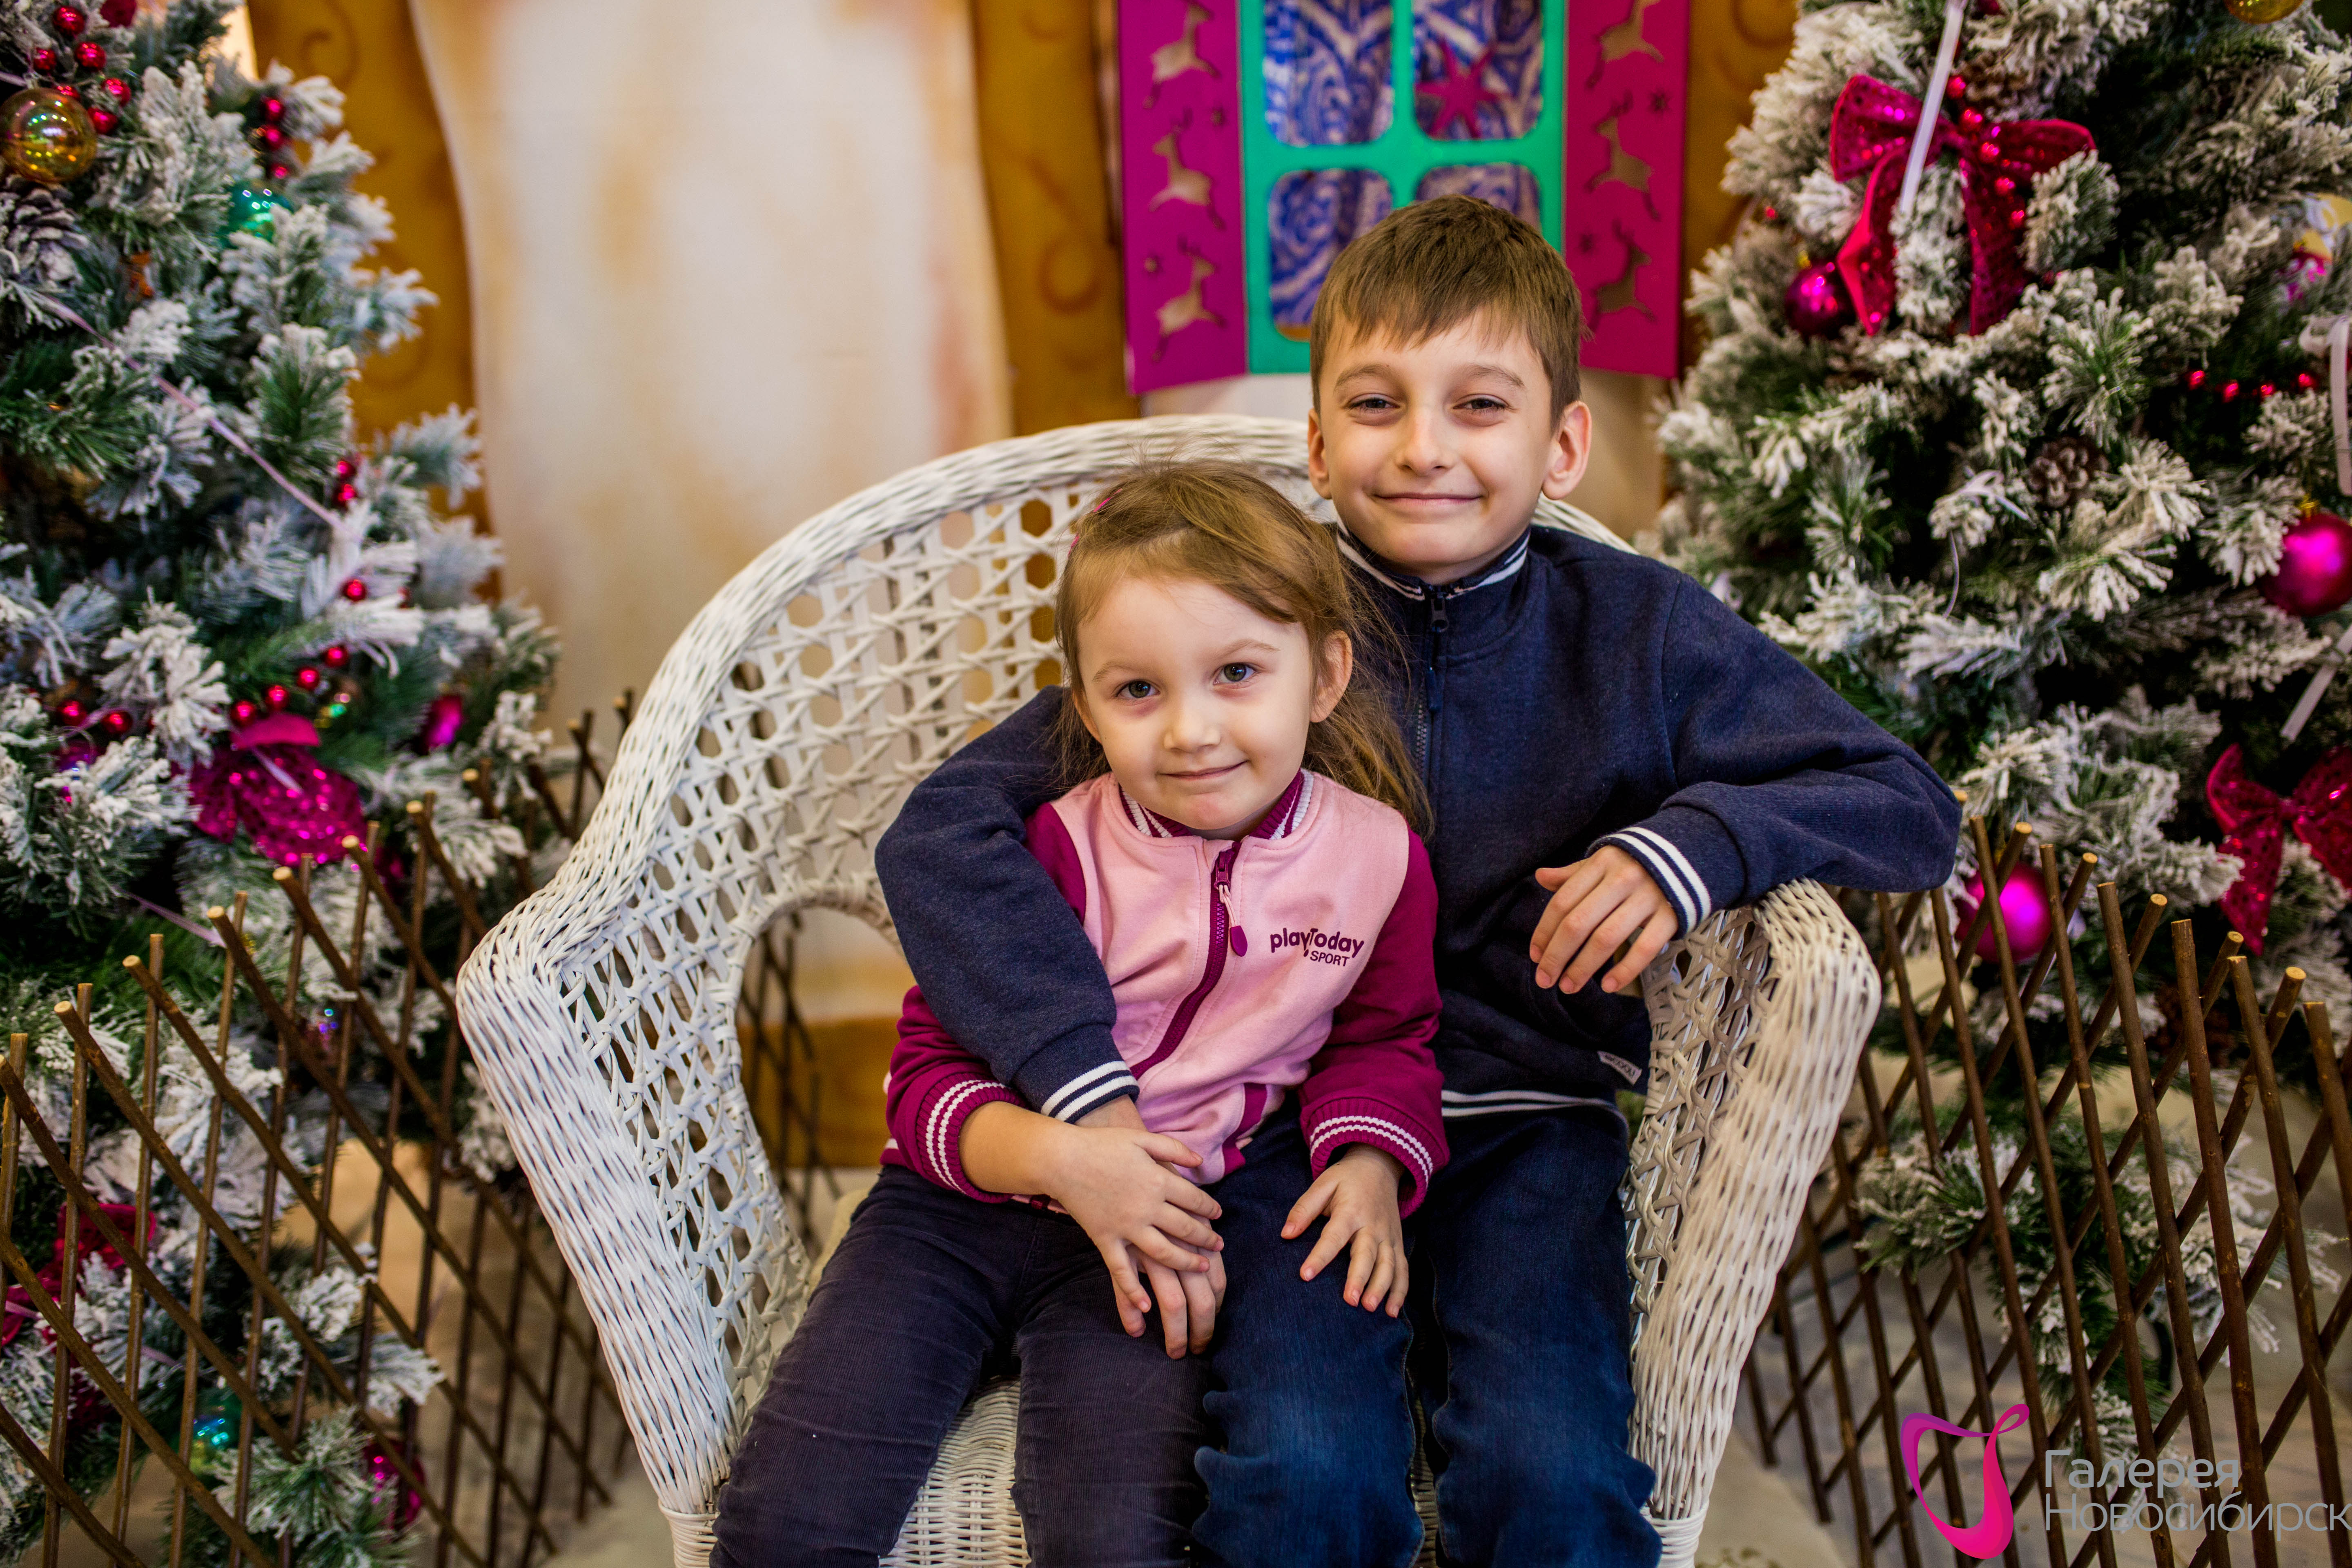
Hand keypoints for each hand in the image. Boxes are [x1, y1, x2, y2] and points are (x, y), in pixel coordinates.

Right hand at [1082, 1099, 1225, 1354]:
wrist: (1062, 1159)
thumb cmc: (1102, 1145)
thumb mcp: (1142, 1138)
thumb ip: (1174, 1149)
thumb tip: (1200, 1161)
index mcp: (1158, 1180)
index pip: (1195, 1200)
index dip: (1210, 1208)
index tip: (1218, 1214)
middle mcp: (1147, 1207)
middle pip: (1186, 1228)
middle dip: (1206, 1238)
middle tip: (1219, 1244)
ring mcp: (1126, 1226)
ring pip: (1164, 1253)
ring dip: (1187, 1262)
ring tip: (1203, 1267)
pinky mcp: (1105, 1238)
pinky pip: (1121, 1269)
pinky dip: (1133, 1290)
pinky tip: (1147, 1306)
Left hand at [1282, 1145, 1408, 1315]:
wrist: (1380, 1167)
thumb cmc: (1347, 1179)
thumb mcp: (1323, 1183)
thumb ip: (1304, 1208)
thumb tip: (1285, 1234)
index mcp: (1350, 1211)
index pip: (1333, 1236)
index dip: (1319, 1256)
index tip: (1305, 1275)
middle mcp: (1372, 1225)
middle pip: (1367, 1254)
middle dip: (1359, 1278)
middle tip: (1349, 1300)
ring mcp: (1388, 1236)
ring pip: (1389, 1264)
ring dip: (1382, 1287)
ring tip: (1370, 1308)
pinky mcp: (1398, 1243)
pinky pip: (1402, 1269)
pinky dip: (1401, 1290)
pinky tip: (1393, 1311)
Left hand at [1529, 846, 1675, 994]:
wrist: (1691, 855)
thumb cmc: (1636, 865)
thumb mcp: (1604, 863)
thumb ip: (1573, 875)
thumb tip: (1541, 877)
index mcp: (1601, 863)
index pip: (1563, 902)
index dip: (1545, 932)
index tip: (1536, 956)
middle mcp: (1622, 878)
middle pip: (1578, 923)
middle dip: (1557, 956)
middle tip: (1546, 980)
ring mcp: (1648, 897)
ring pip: (1606, 939)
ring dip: (1583, 967)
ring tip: (1569, 986)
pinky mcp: (1671, 915)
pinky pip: (1644, 948)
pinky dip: (1624, 970)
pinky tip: (1608, 986)